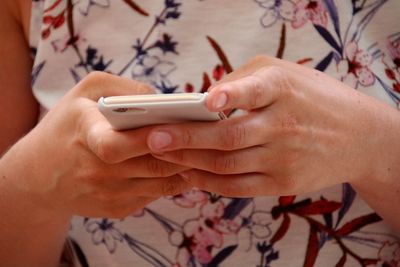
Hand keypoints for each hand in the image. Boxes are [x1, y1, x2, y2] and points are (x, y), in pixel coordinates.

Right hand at [2, 72, 189, 218]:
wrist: (40, 174)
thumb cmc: (67, 125)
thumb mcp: (85, 92)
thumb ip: (124, 87)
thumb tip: (163, 100)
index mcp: (84, 135)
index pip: (114, 146)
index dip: (144, 141)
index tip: (168, 130)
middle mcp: (95, 170)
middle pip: (151, 165)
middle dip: (183, 152)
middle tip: (208, 137)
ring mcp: (107, 194)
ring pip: (160, 183)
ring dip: (186, 167)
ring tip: (205, 150)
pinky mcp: (116, 209)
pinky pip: (154, 195)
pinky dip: (173, 181)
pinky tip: (184, 166)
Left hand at [146, 56, 396, 196]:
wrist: (358, 136)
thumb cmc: (313, 98)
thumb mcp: (285, 72)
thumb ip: (244, 79)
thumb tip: (204, 100)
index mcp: (284, 90)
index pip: (256, 90)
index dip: (231, 95)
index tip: (206, 103)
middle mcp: (284, 125)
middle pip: (228, 137)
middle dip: (185, 140)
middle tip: (152, 138)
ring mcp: (283, 158)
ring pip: (226, 165)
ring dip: (189, 161)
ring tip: (161, 155)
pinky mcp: (282, 183)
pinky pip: (237, 187)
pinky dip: (209, 181)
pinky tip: (189, 174)